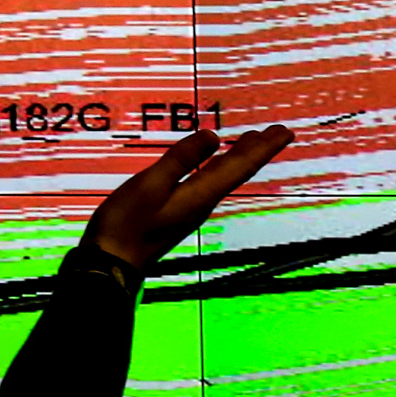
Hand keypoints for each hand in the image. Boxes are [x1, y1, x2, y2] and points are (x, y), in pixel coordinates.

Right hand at [84, 124, 294, 269]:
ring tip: (253, 140)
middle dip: (259, 149)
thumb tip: (213, 136)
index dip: (264, 147)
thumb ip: (181, 159)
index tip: (286, 131)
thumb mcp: (151, 185)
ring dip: (240, 156)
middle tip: (279, 131)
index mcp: (201, 195)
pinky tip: (214, 164)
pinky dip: (219, 167)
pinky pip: (208, 183)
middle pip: (237, 171)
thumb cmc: (126, 225)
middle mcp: (202, 202)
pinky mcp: (178, 213)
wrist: (110, 265)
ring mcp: (191, 209)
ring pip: (223, 177)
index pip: (240, 166)